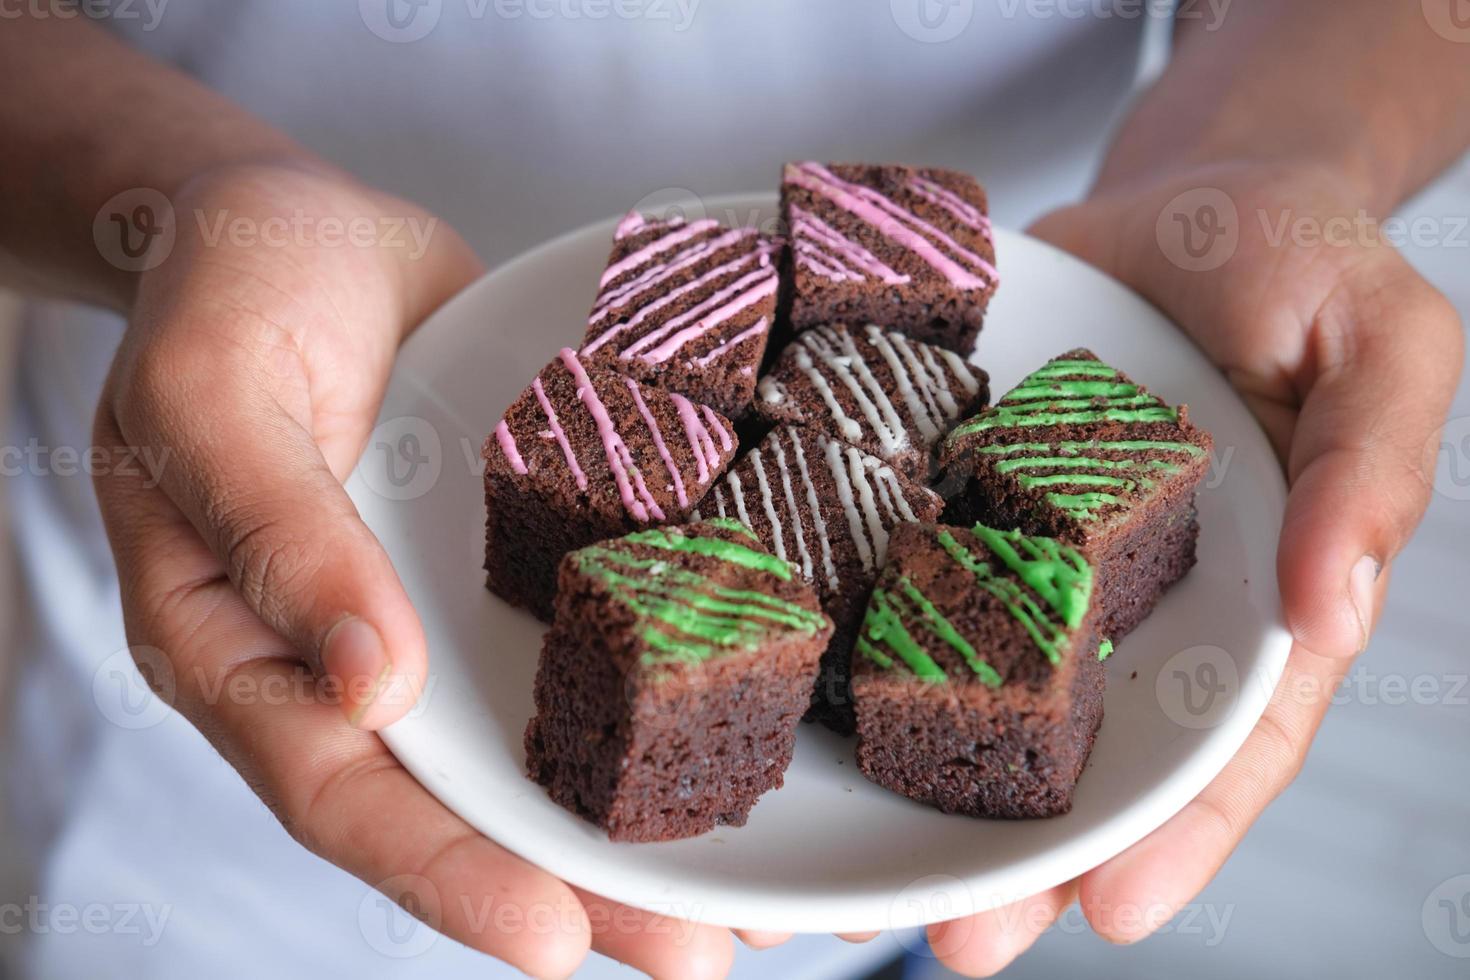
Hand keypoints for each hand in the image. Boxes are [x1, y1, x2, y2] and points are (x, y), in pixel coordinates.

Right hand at [92, 163, 742, 977]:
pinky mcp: (502, 562)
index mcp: (241, 647)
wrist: (302, 221)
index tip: (553, 939)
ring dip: (626, 819)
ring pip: (527, 740)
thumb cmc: (229, 293)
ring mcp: (432, 613)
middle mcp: (347, 656)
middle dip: (571, 885)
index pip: (336, 789)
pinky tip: (726, 730)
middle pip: (453, 800)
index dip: (441, 872)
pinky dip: (642, 692)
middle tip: (694, 959)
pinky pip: (573, 636)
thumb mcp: (219, 393)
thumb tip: (368, 686)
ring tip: (741, 901)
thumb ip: (281, 535)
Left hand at [921, 163, 1463, 973]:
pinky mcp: (965, 501)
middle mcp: (1140, 606)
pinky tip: (810, 700)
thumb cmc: (1298, 265)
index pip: (1230, 745)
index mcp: (1253, 598)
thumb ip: (1372, 466)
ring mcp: (1042, 562)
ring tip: (863, 883)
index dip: (1182, 838)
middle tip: (958, 943)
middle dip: (1030, 862)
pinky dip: (871, 644)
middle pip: (1093, 759)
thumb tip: (1326, 606)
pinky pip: (917, 582)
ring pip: (991, 695)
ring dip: (934, 785)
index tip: (1111, 913)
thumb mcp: (1380, 341)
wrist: (1182, 197)